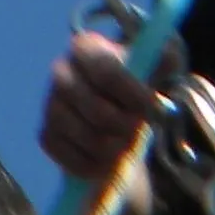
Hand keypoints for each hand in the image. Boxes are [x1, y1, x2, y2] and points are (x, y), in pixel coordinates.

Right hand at [39, 26, 155, 181]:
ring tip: (130, 145)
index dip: (134, 95)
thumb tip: (167, 57)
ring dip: (117, 149)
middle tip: (142, 131)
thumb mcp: (157, 68)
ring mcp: (51, 105)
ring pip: (89, 139)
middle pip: (98, 111)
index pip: (106, 73)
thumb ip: (163, 60)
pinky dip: (100, 166)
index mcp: (86, 48)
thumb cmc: (139, 87)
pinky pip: (75, 159)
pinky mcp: (47, 136)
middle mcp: (61, 72)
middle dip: (128, 127)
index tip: (155, 110)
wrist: (118, 119)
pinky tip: (111, 159)